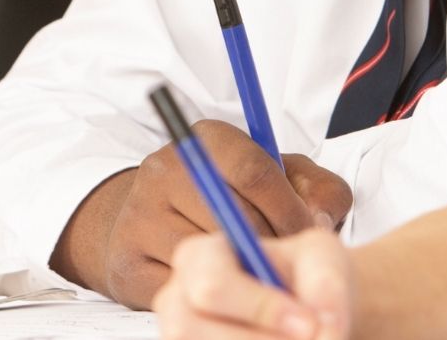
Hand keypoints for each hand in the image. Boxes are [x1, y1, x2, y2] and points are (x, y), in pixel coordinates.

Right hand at [98, 121, 351, 307]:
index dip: (290, 211)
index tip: (310, 237)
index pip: (252, 170)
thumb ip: (318, 189)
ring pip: (208, 260)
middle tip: (288, 268)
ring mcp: (139, 217)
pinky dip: (212, 305)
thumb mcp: (282, 179)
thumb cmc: (235, 200)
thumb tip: (318, 219)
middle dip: (270, 251)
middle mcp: (162, 171)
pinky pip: (182, 293)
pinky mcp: (127, 262)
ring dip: (243, 280)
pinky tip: (226, 296)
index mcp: (203, 141)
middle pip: (232, 221)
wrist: (153, 221)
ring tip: (257, 279)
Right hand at [154, 228, 354, 339]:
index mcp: (198, 257)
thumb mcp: (324, 259)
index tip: (311, 326)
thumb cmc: (308, 279)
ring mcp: (176, 338)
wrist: (308, 316)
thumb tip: (322, 328)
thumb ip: (326, 282)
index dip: (261, 310)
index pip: (211, 286)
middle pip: (188, 330)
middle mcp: (176, 300)